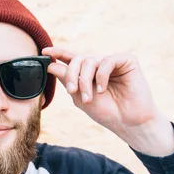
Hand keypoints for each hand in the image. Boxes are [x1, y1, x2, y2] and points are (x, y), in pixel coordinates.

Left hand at [43, 47, 173, 155]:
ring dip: (85, 81)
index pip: (71, 59)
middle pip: (77, 59)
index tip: (45, 51)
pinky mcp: (127, 61)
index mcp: (88, 73)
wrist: (128, 122)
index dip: (58, 53)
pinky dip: (101, 76)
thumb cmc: (107, 112)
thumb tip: (51, 65)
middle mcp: (99, 65)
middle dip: (71, 75)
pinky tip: (103, 89)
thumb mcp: (80, 97)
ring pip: (89, 61)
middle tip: (71, 91)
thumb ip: (67, 80)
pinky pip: (107, 61)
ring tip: (89, 98)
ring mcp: (112, 62)